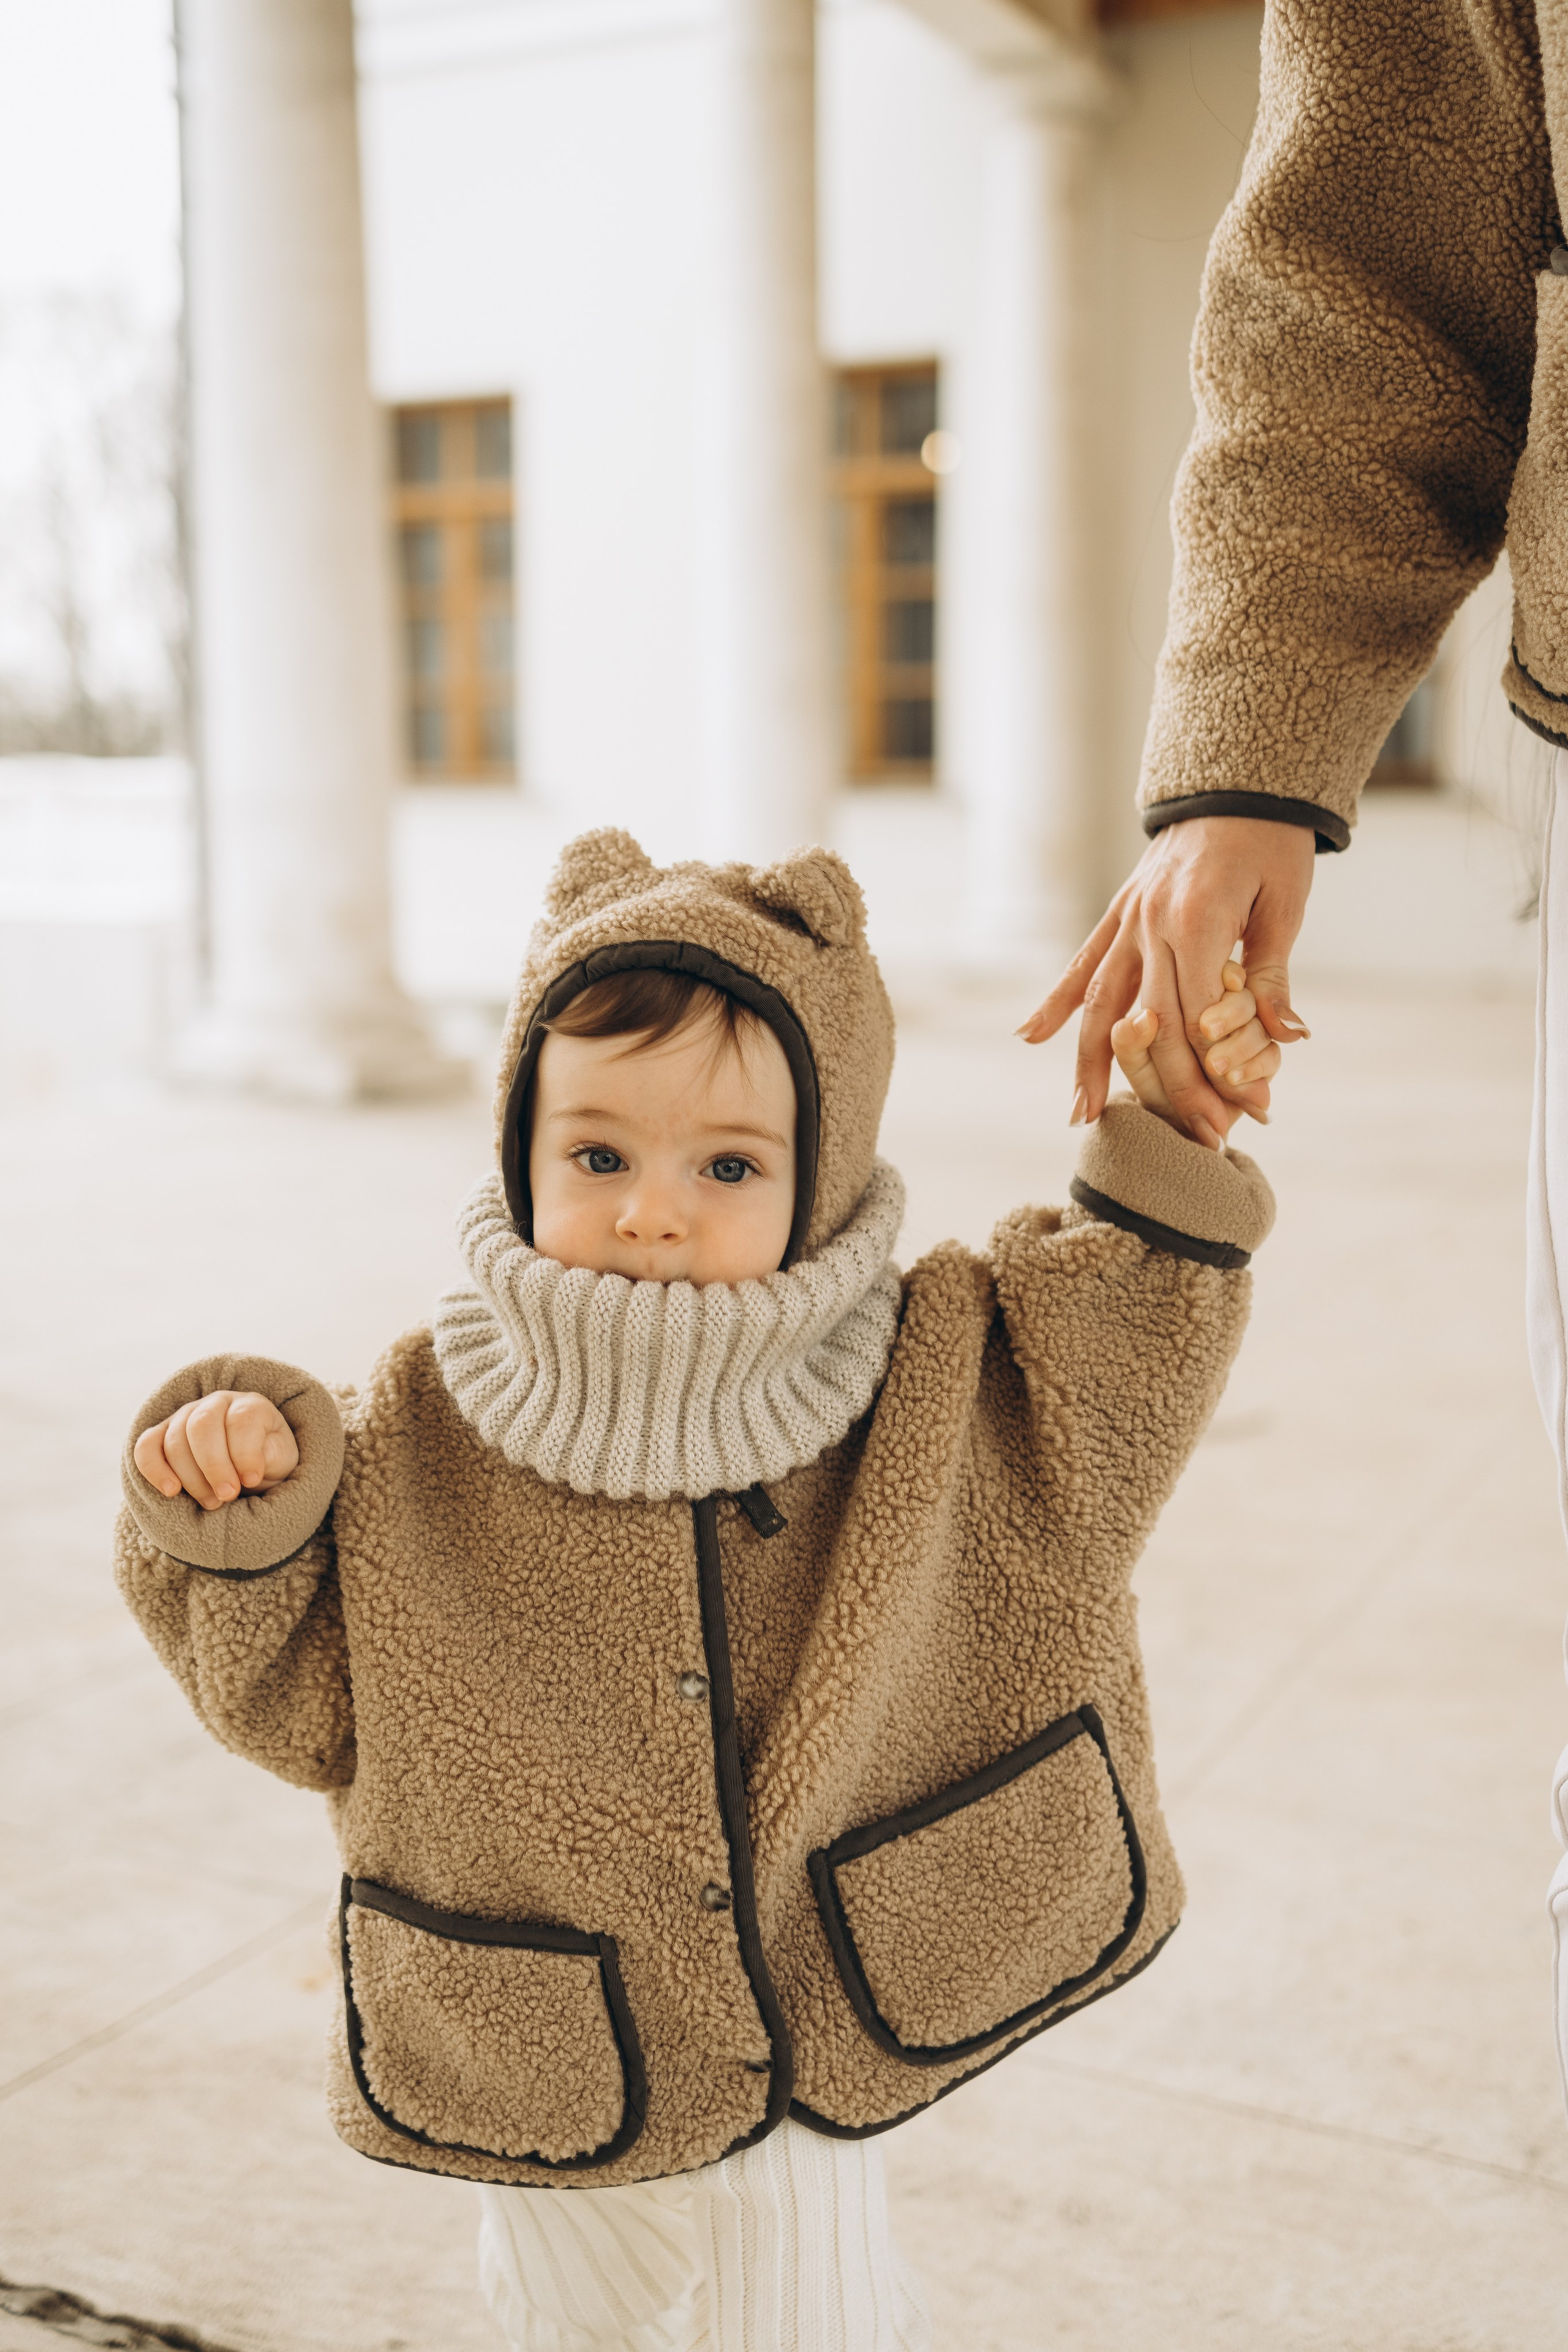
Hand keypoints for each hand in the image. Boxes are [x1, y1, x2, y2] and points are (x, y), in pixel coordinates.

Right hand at [133, 1391, 299, 1511]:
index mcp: (250, 1405)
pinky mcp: (162, 1435)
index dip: (245, 1452)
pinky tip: (171, 1492)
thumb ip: (271, 1456)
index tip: (251, 1481)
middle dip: (214, 1466)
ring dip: (191, 1477)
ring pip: (175, 1440)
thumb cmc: (267, 1460)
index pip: (242, 1419)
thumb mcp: (281, 1458)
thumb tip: (249, 1466)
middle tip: (227, 1496)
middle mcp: (215, 1404)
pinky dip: (154, 1469)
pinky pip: (146, 1447)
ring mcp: (185, 1416)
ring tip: (212, 1503)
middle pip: (203, 1426)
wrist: (248, 1465)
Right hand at [1018, 817, 1314, 1148]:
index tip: (1246, 1113)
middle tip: (1198, 1139)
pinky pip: (1083, 963)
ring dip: (1088, 1064)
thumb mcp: (1285, 903)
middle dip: (1175, 1087)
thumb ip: (1274, 974)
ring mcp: (1128, 919)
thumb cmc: (1270, 842)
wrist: (1237, 781)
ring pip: (1101, 1003)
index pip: (1201, 1014)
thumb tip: (1288, 1039)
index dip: (1221, 1069)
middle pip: (1155, 1023)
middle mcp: (1151, 923)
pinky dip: (1054, 1000)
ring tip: (1081, 1115)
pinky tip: (1029, 1037)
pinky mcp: (1119, 913)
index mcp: (1197, 919)